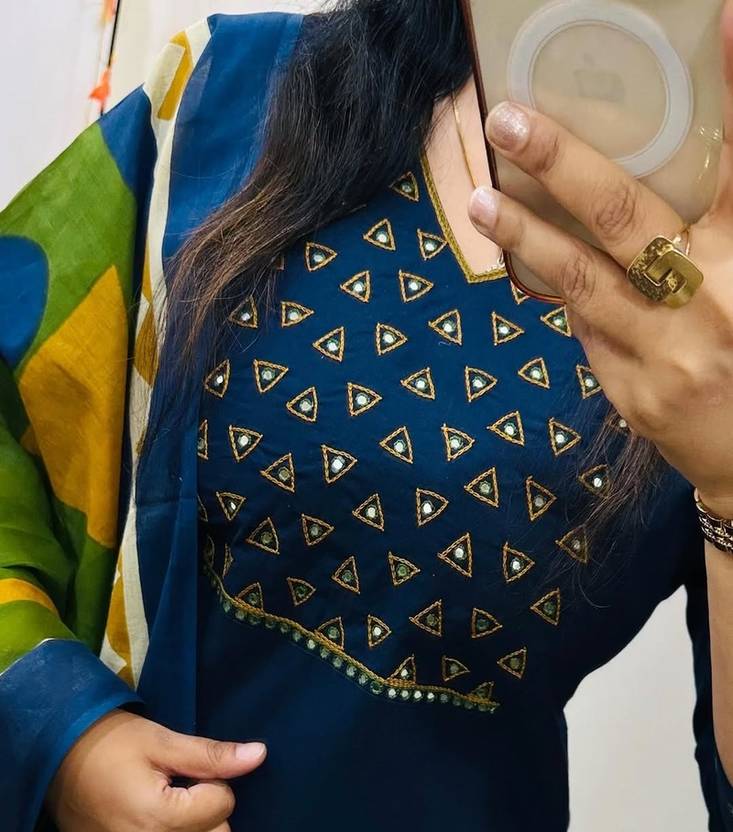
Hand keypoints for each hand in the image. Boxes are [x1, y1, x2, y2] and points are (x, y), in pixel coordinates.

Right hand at [45, 709, 266, 831]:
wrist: (56, 755)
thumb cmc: (112, 743)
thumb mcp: (164, 741)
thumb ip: (213, 756)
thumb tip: (259, 755)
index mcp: (159, 816)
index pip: (223, 807)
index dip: (214, 785)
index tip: (190, 774)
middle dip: (209, 813)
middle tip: (182, 792)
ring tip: (171, 818)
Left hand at [468, 1, 732, 518]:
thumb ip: (723, 224)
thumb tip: (683, 167)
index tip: (723, 13)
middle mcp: (709, 301)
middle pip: (625, 218)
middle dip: (562, 163)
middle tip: (510, 121)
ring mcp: (665, 354)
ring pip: (581, 282)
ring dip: (524, 235)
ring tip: (480, 199)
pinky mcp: (633, 394)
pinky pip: (583, 330)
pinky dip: (555, 292)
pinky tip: (522, 261)